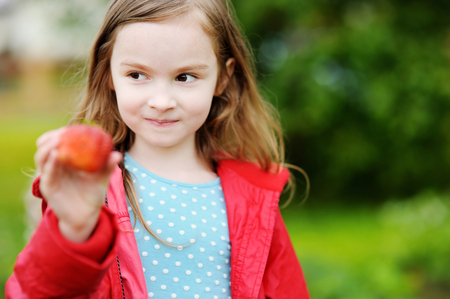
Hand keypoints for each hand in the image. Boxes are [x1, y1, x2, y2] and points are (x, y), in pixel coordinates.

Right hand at [35, 127, 122, 242]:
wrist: (86, 215)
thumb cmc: (93, 193)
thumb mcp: (102, 178)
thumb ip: (108, 166)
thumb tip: (117, 154)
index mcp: (67, 159)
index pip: (59, 140)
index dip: (62, 132)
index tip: (72, 127)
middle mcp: (55, 165)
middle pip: (46, 145)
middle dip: (52, 136)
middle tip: (63, 132)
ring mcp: (50, 175)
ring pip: (42, 156)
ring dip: (48, 146)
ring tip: (58, 140)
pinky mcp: (47, 187)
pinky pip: (46, 172)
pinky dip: (50, 162)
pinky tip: (56, 154)